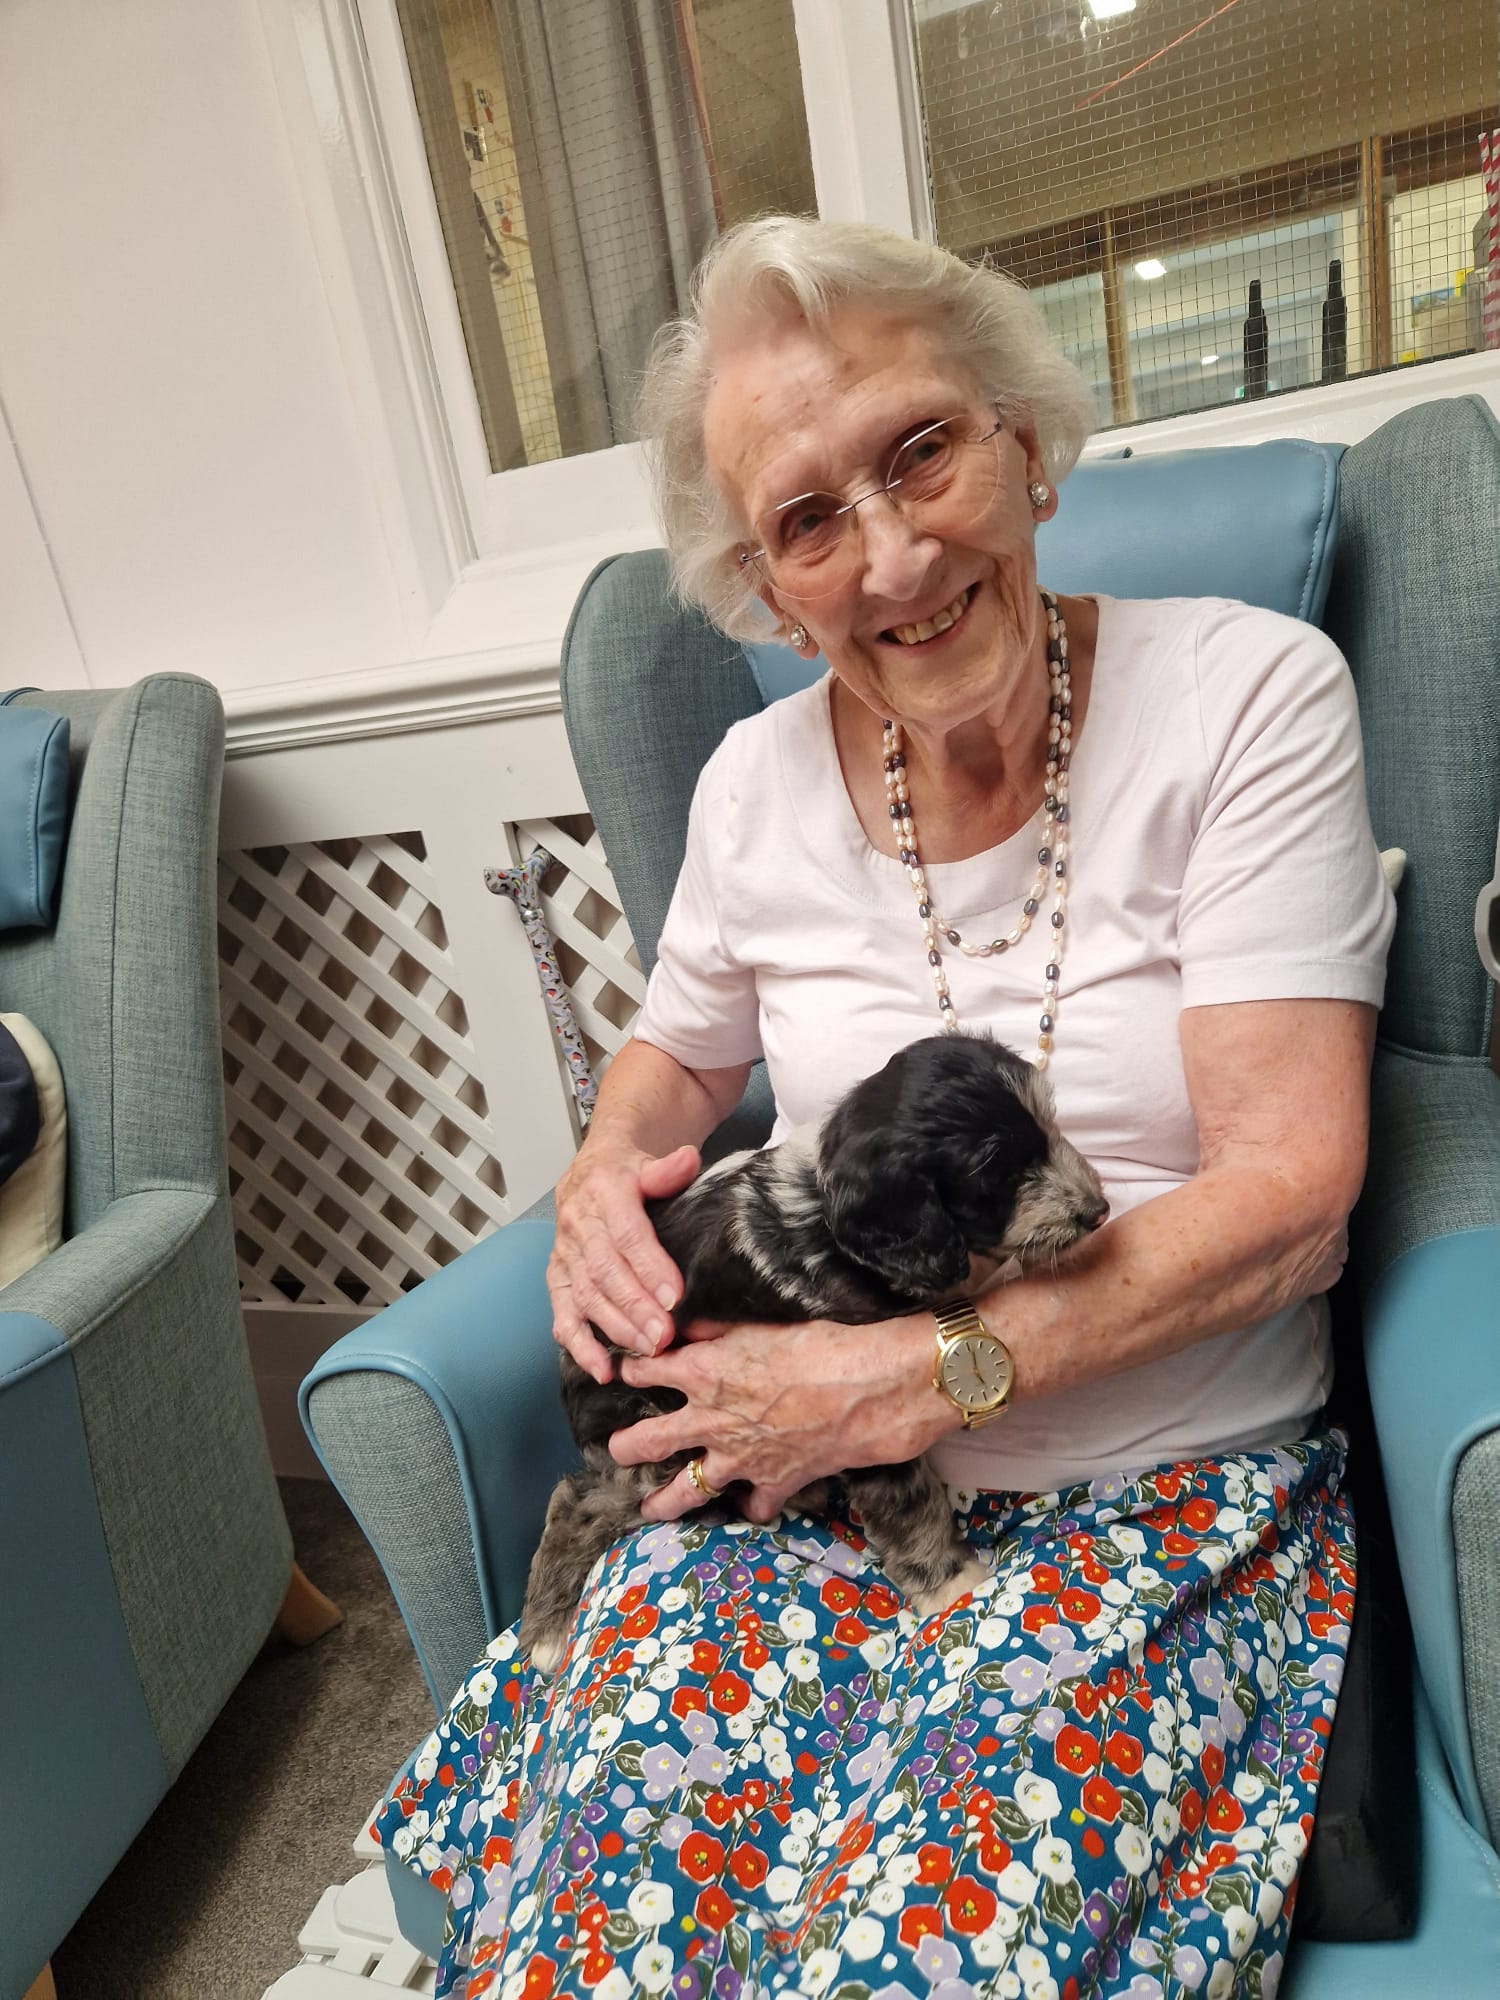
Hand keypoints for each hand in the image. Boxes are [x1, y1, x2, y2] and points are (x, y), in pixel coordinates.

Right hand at [547, 1140, 700, 1383]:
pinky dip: (579, 1346)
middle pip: (605, 1272)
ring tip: (647, 1350)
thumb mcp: (649, 1162)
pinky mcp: (557, 1279)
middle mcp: (578, 1224)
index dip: (649, 1267)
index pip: (626, 1234)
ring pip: (585, 1296)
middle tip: (665, 1335)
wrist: (593, 1170)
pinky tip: (601, 1368)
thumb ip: (668, 1169)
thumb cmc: (628, 1172)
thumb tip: (687, 1160)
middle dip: (636, 1307)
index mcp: (604, 1192)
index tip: (675, 1296)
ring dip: (616, 1328)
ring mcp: (564, 1254)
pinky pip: (562, 1315)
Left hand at [610, 1313, 955, 1522]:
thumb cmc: (821, 1343)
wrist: (870, 1388)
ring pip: (687, 1489)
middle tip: (614, 1450)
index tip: (625, 1369)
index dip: (632, 1368)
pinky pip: (755, 1505)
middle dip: (626, 1446)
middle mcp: (711, 1421)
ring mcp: (740, 1458)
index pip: (647, 1371)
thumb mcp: (763, 1321)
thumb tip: (692, 1324)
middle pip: (649, 1441)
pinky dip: (751, 1506)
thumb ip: (719, 1327)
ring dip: (665, 1500)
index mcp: (703, 1373)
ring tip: (649, 1509)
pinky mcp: (775, 1481)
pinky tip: (749, 1504)